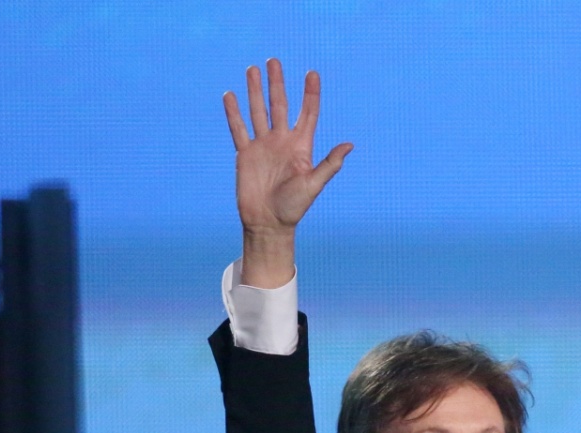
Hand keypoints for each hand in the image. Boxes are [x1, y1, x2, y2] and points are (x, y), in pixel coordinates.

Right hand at [222, 60, 352, 285]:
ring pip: (258, 111)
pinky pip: (238, 129)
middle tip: (274, 61)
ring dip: (255, 91)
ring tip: (252, 69)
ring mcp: (263, 146)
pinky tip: (230, 95)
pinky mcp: (245, 154)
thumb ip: (329, 164)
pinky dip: (233, 113)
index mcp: (301, 147)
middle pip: (280, 105)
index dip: (310, 94)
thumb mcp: (314, 184)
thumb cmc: (294, 207)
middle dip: (277, 83)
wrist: (268, 223)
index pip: (307, 114)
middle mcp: (282, 142)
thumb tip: (349, 145)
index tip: (312, 73)